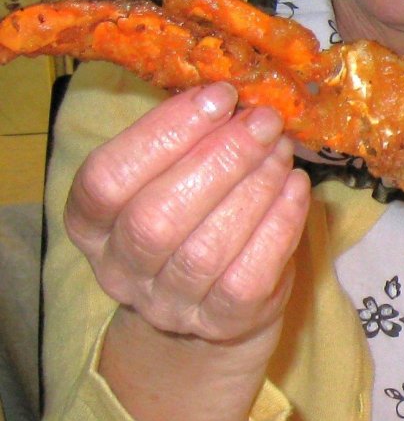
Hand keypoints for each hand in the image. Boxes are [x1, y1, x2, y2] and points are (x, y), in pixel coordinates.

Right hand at [64, 83, 309, 350]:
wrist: (213, 305)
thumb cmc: (193, 220)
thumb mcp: (172, 177)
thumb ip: (191, 142)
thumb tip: (236, 97)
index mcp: (89, 223)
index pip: (107, 178)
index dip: (163, 133)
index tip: (219, 96)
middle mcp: (118, 269)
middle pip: (157, 217)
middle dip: (219, 159)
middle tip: (264, 122)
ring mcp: (168, 304)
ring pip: (206, 250)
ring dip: (253, 189)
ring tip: (282, 152)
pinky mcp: (220, 324)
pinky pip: (250, 277)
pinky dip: (279, 226)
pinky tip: (297, 189)